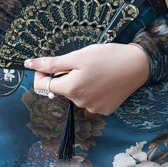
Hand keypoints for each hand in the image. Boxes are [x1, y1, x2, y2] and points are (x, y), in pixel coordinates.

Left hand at [24, 41, 149, 115]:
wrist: (138, 65)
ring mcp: (93, 108)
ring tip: (96, 72)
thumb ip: (52, 63)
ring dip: (79, 84)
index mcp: (71, 89)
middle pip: (61, 90)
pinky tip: (104, 82)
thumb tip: (29, 64)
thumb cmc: (108, 56)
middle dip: (65, 77)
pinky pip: (90, 101)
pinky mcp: (105, 110)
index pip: (42, 86)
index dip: (42, 74)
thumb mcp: (78, 56)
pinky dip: (92, 92)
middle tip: (82, 64)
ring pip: (76, 95)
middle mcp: (80, 103)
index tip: (49, 64)